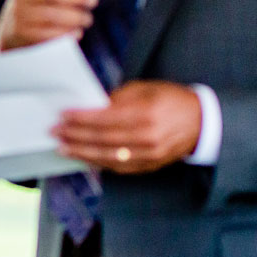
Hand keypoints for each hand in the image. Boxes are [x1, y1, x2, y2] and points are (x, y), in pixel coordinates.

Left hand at [53, 81, 201, 173]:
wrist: (201, 122)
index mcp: (147, 113)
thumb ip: (117, 98)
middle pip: (103, 138)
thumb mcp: (145, 89)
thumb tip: (90, 107)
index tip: (63, 115)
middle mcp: (148, 136)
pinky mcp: (149, 165)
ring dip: (81, 152)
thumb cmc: (170, 100)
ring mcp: (149, 154)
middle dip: (75, 135)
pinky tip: (82, 157)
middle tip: (55, 132)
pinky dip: (98, 162)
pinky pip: (118, 167)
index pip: (105, 118)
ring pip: (108, 156)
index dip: (81, 118)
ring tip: (62, 147)